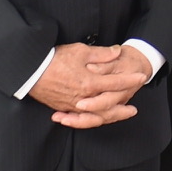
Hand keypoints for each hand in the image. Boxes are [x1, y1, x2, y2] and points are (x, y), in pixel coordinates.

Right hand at [31, 41, 147, 126]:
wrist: (30, 71)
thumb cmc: (54, 59)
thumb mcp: (79, 51)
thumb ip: (101, 54)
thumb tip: (117, 52)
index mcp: (90, 83)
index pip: (116, 83)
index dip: (130, 80)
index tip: (141, 77)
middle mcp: (83, 98)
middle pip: (109, 106)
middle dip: (123, 107)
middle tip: (134, 109)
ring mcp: (73, 105)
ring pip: (96, 116)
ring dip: (111, 117)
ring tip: (120, 116)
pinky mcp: (63, 108)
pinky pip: (81, 118)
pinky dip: (92, 120)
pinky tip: (98, 118)